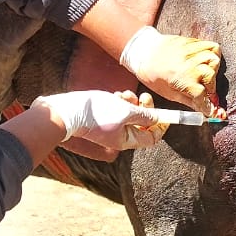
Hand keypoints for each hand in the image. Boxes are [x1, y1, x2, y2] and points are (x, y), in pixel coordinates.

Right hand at [32, 90, 165, 156]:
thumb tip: (157, 118)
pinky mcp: (104, 117)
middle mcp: (120, 136)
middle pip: (142, 124)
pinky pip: (120, 109)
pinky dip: (121, 101)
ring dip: (132, 102)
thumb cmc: (96, 113)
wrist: (69, 110)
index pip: (151, 138)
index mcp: (126, 140)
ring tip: (123, 95)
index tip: (166, 114)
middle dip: (146, 109)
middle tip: (145, 97)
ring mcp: (111, 127)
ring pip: (131, 114)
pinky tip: (115, 95)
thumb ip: (143, 115)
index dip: (161, 127)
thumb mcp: (124, 111)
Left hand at [119, 26, 220, 113]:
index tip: (212, 111)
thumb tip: (206, 110)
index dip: (208, 106)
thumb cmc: (153, 75)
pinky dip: (213, 54)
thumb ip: (190, 101)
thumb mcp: (170, 94)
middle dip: (210, 88)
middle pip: (211, 79)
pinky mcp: (193, 42)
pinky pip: (213, 47)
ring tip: (204, 75)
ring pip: (215, 61)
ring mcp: (192, 52)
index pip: (203, 97)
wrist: (144, 53)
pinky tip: (206, 61)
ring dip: (213, 71)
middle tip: (204, 91)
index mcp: (183, 80)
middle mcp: (190, 65)